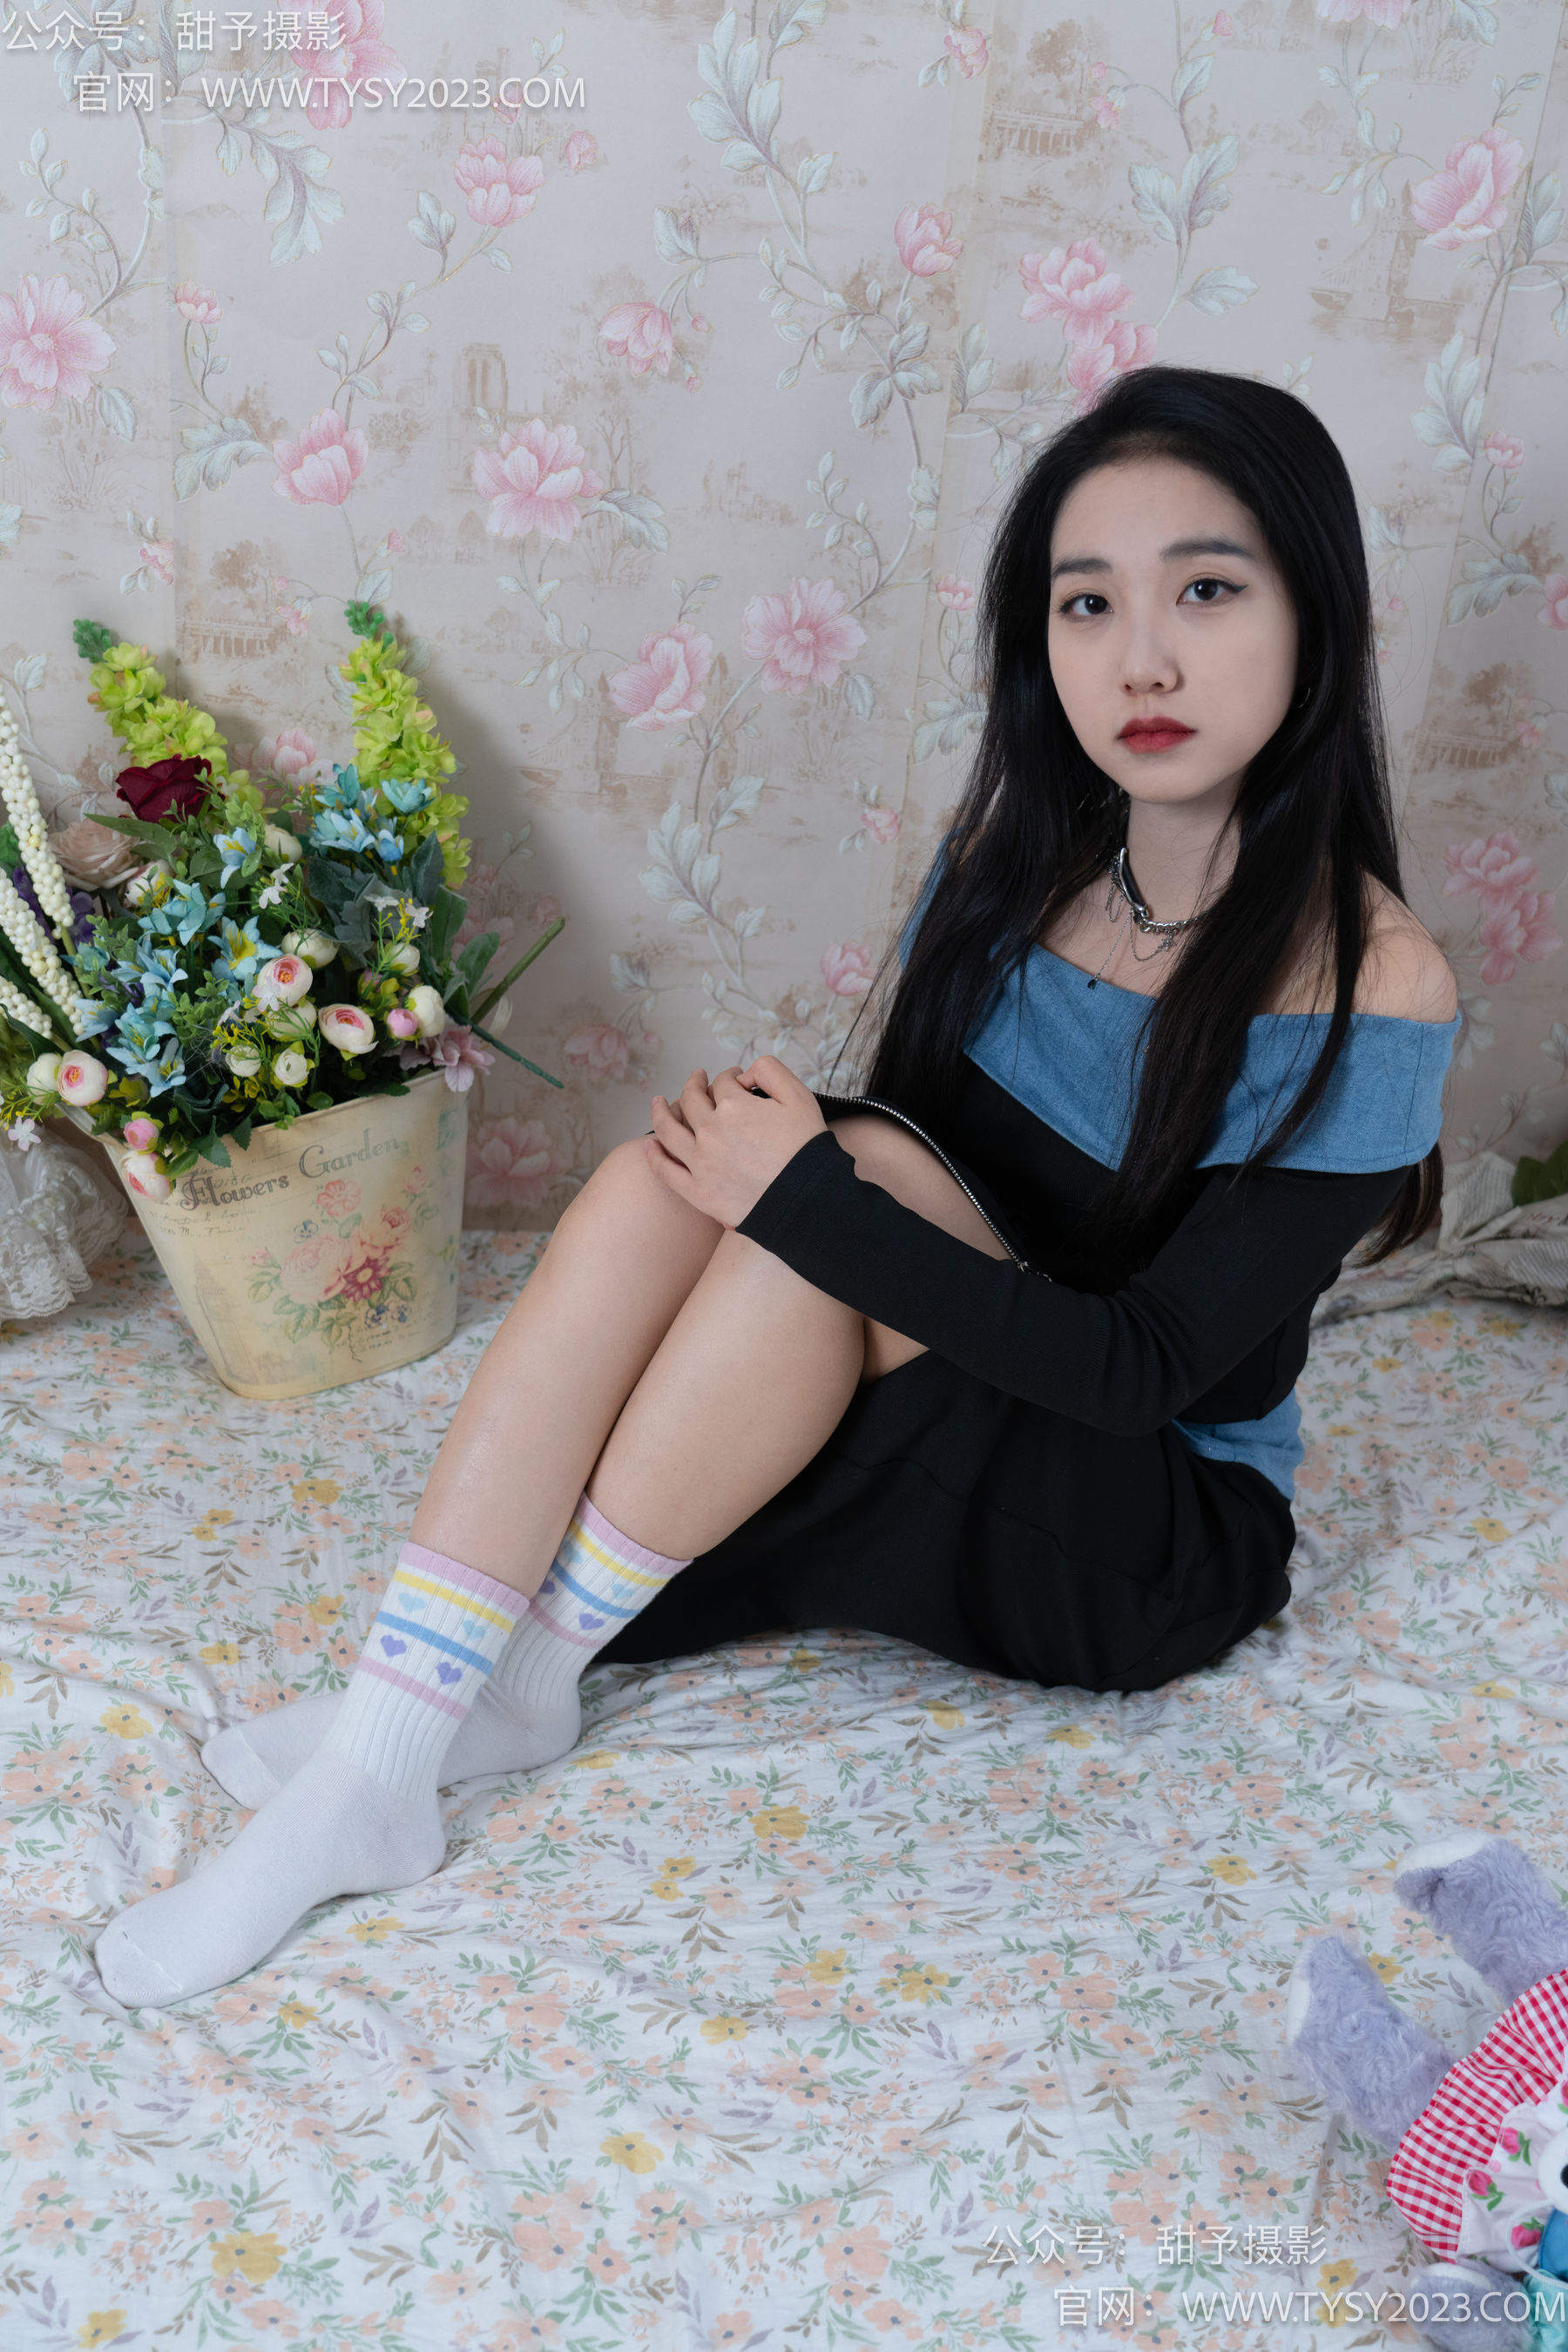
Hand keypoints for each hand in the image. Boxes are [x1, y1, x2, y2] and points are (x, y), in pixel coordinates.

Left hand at [644, 1055, 826, 1227]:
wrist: (808, 1200)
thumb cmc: (806, 1149)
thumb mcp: (799, 1096)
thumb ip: (770, 1071)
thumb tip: (743, 1075)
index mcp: (734, 1107)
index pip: (722, 1083)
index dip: (729, 1077)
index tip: (736, 1079)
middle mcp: (711, 1131)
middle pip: (692, 1100)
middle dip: (694, 1084)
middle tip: (697, 1079)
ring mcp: (701, 1162)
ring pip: (668, 1131)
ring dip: (660, 1112)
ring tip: (657, 1102)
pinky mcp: (698, 1191)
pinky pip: (666, 1171)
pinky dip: (654, 1156)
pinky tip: (648, 1145)